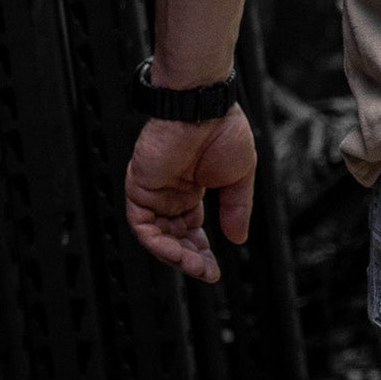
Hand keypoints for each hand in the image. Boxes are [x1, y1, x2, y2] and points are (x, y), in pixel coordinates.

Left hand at [124, 104, 256, 284]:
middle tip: (206, 272)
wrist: (203, 107)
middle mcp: (171, 194)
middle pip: (175, 237)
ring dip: (176, 255)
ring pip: (158, 236)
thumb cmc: (223, 129)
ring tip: (196, 266)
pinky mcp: (140, 189)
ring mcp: (154, 192)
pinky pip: (144, 226)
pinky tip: (177, 252)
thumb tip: (239, 238)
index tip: (214, 267)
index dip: (202, 250)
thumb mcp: (240, 174)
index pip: (192, 229)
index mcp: (193, 189)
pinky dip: (158, 243)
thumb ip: (236, 207)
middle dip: (191, 258)